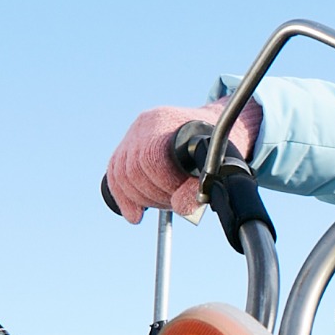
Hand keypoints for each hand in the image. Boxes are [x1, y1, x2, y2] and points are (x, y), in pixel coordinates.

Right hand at [104, 102, 261, 223]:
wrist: (214, 127)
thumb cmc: (220, 145)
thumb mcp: (217, 165)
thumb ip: (200, 187)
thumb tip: (181, 208)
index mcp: (167, 121)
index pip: (150, 158)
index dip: (162, 184)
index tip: (179, 198)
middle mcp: (145, 124)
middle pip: (132, 169)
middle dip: (152, 195)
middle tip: (174, 203)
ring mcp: (132, 134)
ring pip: (120, 174)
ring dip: (140, 198)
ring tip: (164, 203)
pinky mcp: (127, 147)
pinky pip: (114, 174)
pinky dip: (124, 197)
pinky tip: (135, 214)